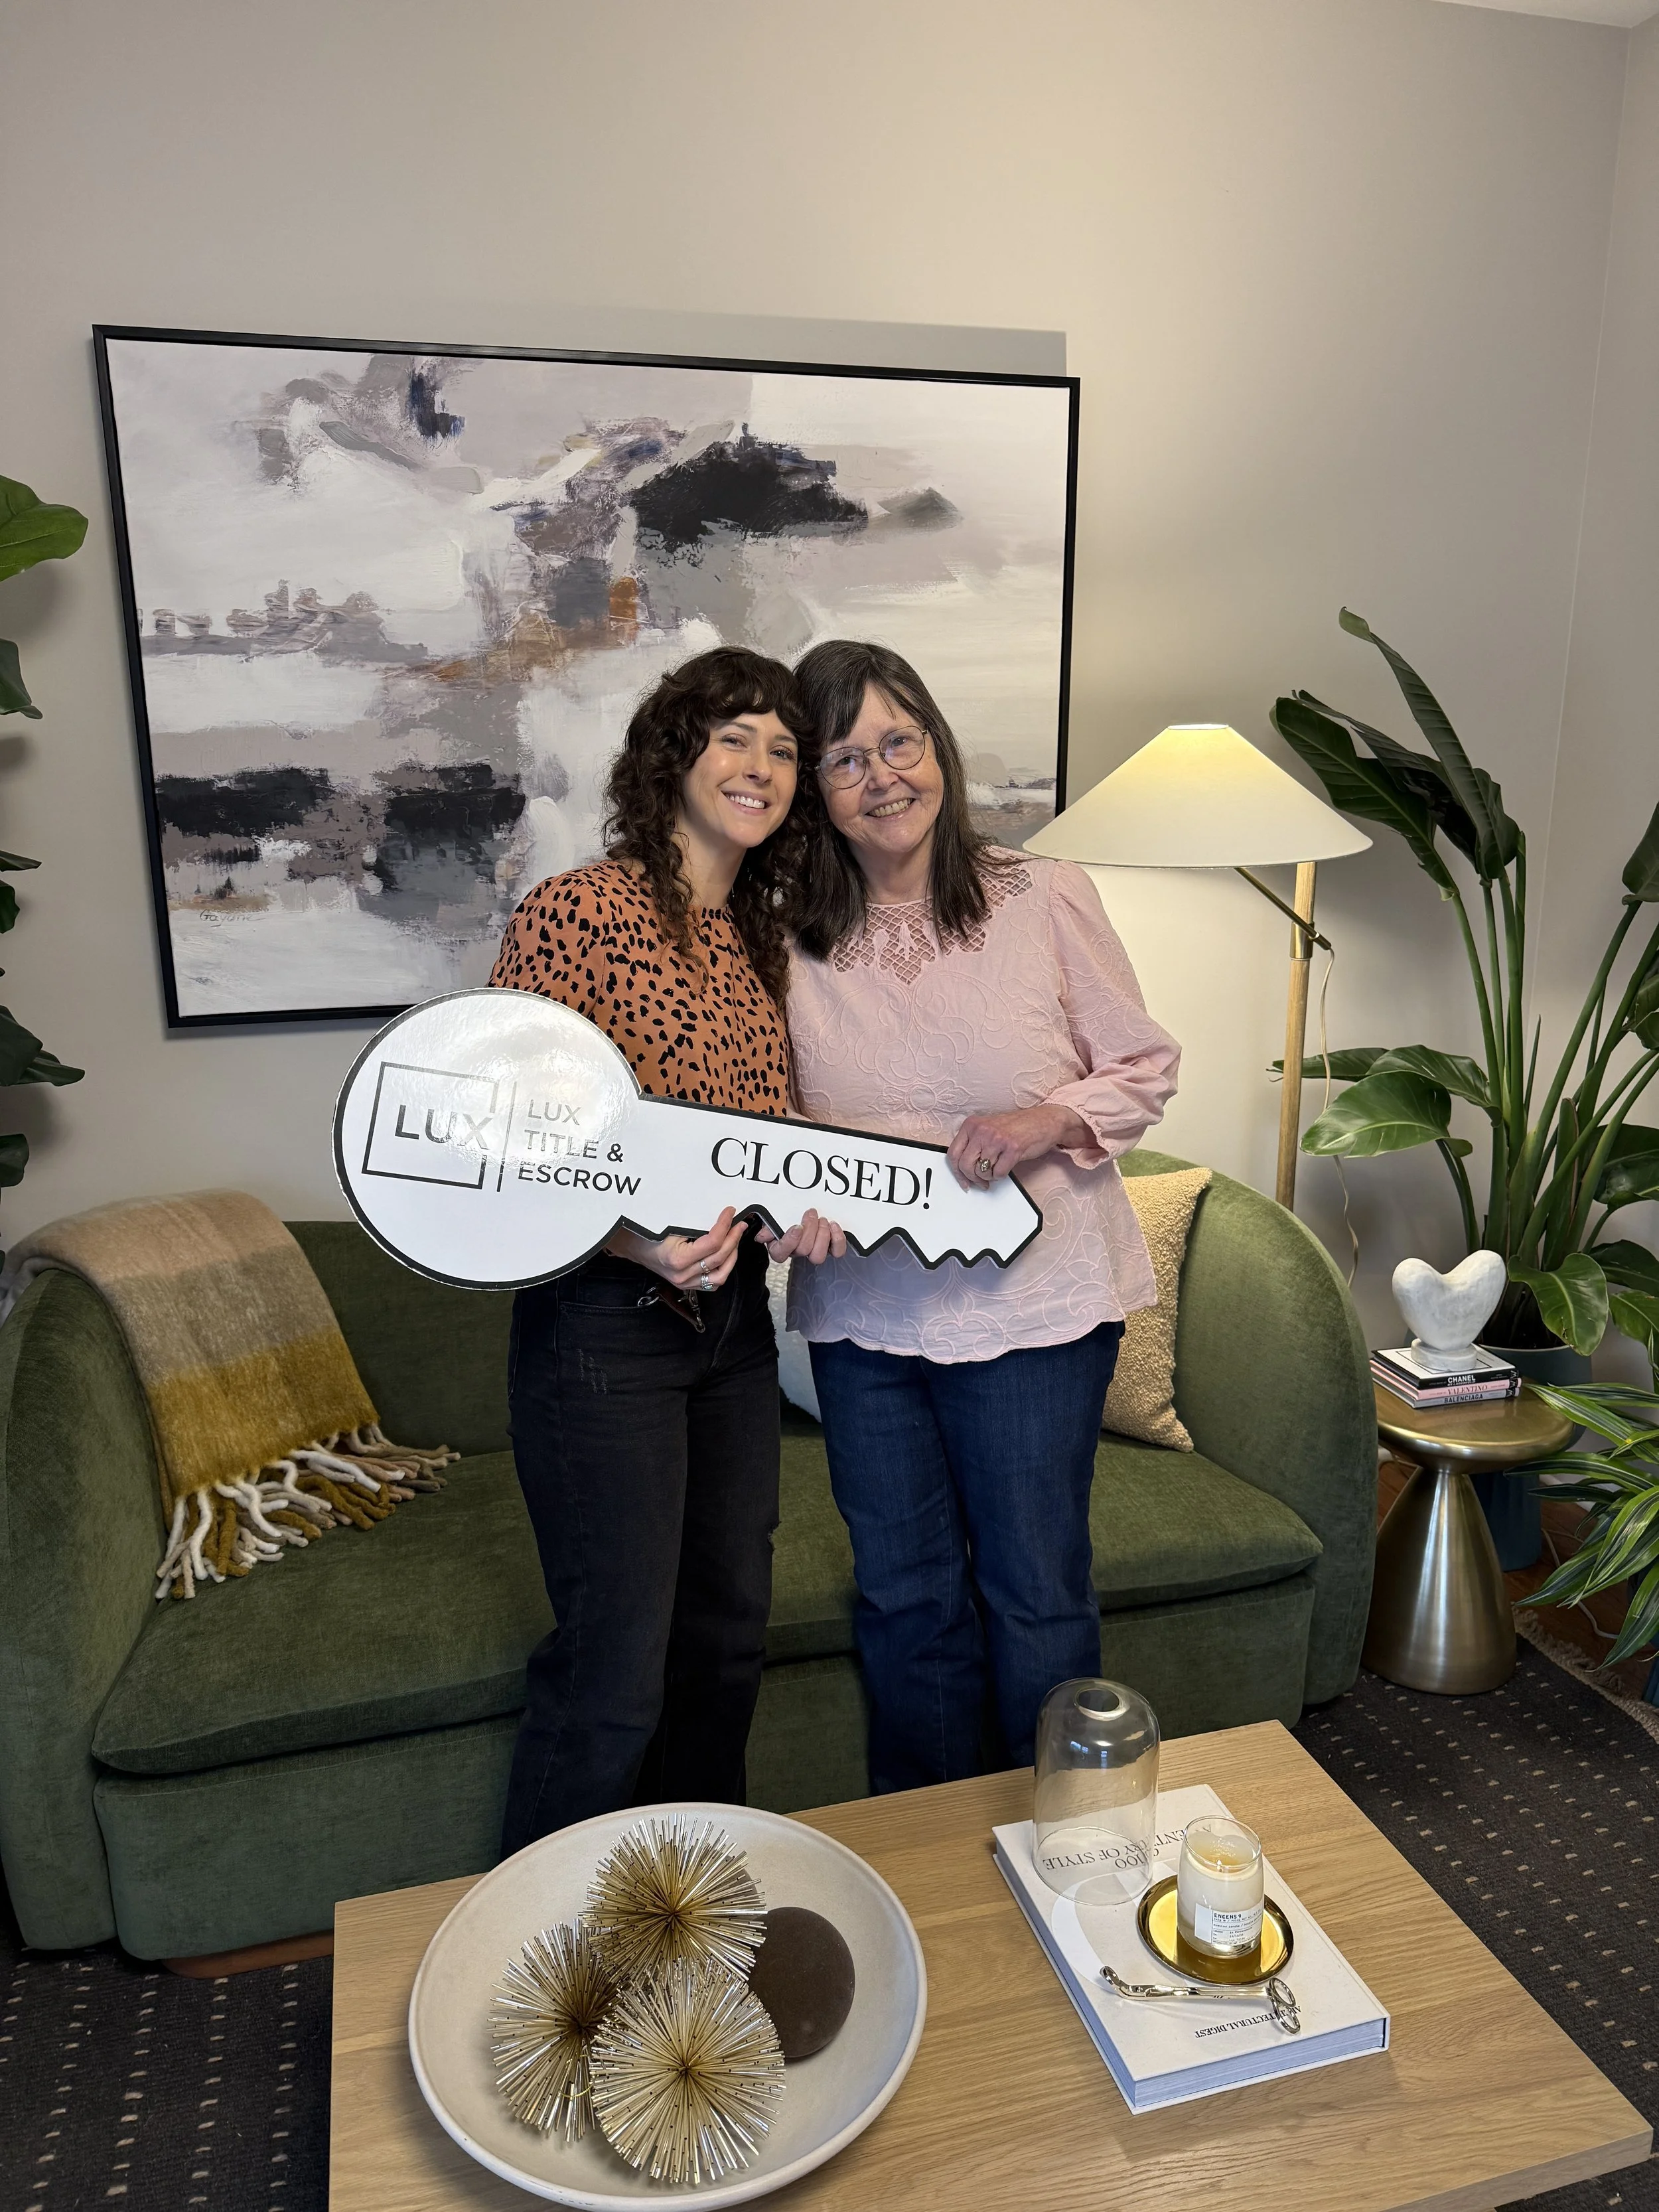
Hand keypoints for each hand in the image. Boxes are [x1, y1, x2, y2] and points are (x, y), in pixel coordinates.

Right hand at [608, 1207, 746, 1291]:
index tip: (730, 1212)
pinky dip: (723, 1269)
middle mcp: (682, 1275)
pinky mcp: (687, 1285)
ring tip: (735, 1239)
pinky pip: (712, 1282)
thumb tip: (721, 1215)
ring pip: (721, 1275)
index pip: (712, 1242)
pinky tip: (727, 1255)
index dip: (725, 1225)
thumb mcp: (670, 1224)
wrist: (632, 1246)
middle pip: (719, 1257)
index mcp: (677, 1259)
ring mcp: (685, 1283)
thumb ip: (695, 1223)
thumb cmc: (647, 1233)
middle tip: (739, 1224)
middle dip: (733, 1238)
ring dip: (732, 1256)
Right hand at [755, 1209, 847, 1263]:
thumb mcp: (773, 1219)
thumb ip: (767, 1227)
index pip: (781, 1253)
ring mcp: (814, 1252)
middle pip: (803, 1250)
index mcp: (780, 1248)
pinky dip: (838, 1239)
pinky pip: (837, 1252)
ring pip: (818, 1256)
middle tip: (811, 1214)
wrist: (800, 1215)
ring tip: (822, 1220)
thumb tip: (762, 1236)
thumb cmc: (786, 1219)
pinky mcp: (830, 1249)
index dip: (790, 1241)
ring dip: (823, 1235)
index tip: (797, 1226)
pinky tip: (833, 1226)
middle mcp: (797, 1252)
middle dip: (810, 1229)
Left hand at [946, 1104, 1092, 1189]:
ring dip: (989, 1177)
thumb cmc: (1016, 1127)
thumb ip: (973, 1144)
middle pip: (965, 1165)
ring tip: (996, 1170)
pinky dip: (1001, 1176)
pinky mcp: (1012, 1149)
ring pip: (982, 1171)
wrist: (1044, 1121)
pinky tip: (1005, 1167)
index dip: (957, 1172)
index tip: (963, 1181)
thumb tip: (962, 1169)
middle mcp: (982, 1130)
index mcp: (972, 1124)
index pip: (953, 1153)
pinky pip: (998, 1173)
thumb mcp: (988, 1129)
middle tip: (981, 1182)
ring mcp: (997, 1139)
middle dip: (973, 1178)